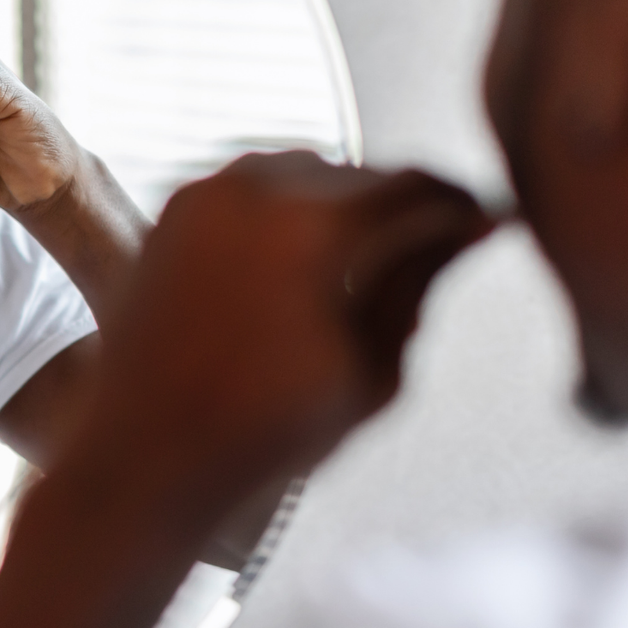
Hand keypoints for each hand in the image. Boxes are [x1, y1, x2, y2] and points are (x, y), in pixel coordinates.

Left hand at [71, 152, 493, 524]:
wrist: (144, 454)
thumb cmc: (263, 432)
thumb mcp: (372, 371)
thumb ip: (419, 287)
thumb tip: (464, 233)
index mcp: (313, 228)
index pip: (416, 187)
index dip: (460, 206)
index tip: (484, 226)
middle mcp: (255, 191)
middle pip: (361, 174)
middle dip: (402, 205)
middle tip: (437, 243)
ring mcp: (206, 195)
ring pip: (305, 173)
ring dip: (344, 203)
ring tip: (369, 258)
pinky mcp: (174, 211)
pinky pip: (253, 188)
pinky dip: (288, 210)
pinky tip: (305, 261)